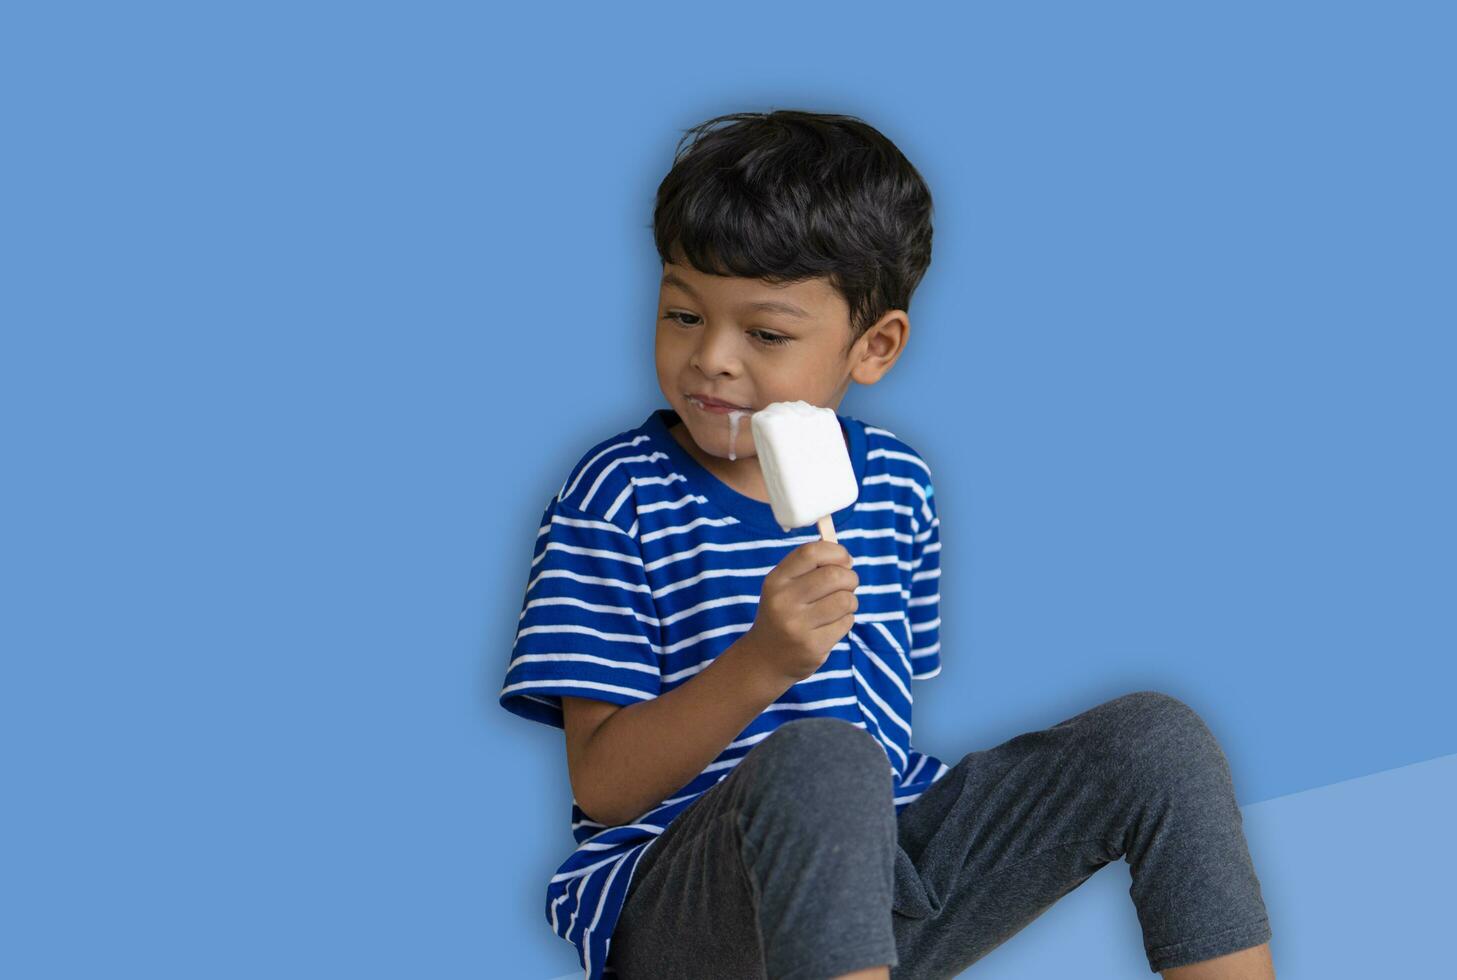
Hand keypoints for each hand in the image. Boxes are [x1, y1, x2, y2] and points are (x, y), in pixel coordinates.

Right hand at [744, 539, 858, 684]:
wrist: (765, 659)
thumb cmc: (782, 614)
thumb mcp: (783, 587)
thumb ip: (809, 568)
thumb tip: (846, 559)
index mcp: (775, 581)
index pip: (810, 553)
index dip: (835, 552)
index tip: (844, 559)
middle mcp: (784, 601)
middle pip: (834, 575)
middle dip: (850, 577)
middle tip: (848, 584)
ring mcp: (798, 626)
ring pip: (845, 600)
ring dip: (851, 601)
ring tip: (840, 606)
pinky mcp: (813, 646)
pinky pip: (846, 622)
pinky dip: (846, 620)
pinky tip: (832, 624)